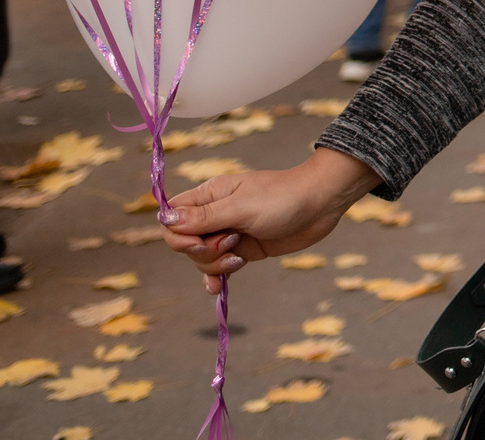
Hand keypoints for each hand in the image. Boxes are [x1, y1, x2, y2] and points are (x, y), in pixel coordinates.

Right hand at [162, 148, 381, 293]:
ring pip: (202, 258)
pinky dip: (217, 278)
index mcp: (209, 196)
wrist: (321, 204)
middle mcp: (215, 214)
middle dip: (203, 251)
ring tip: (240, 256)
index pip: (172, 219)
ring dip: (216, 264)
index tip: (199, 242)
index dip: (178, 236)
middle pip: (185, 243)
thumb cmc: (282, 198)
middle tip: (231, 243)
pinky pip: (220, 267)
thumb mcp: (241, 208)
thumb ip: (203, 217)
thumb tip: (163, 218)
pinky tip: (217, 288)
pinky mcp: (245, 249)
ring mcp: (230, 233)